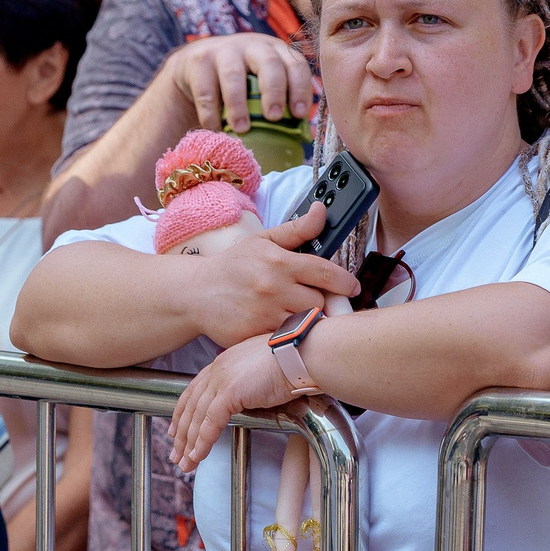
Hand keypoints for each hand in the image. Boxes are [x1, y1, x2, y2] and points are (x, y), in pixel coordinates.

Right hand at [164, 32, 313, 133]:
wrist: (196, 68)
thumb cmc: (241, 84)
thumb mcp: (261, 85)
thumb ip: (279, 101)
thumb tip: (299, 135)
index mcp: (276, 51)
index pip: (296, 64)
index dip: (300, 88)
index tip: (298, 114)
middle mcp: (253, 46)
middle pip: (269, 63)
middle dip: (274, 91)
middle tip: (273, 117)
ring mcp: (224, 50)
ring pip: (233, 74)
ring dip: (239, 104)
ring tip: (242, 129)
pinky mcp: (198, 60)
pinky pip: (205, 89)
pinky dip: (210, 112)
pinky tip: (215, 128)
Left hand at [169, 335, 301, 468]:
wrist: (302, 354)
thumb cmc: (293, 359)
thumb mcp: (262, 367)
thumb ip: (249, 379)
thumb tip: (251, 393)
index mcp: (224, 361)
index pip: (195, 390)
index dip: (183, 411)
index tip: (176, 428)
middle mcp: (218, 368)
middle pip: (190, 405)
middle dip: (181, 432)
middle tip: (176, 452)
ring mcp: (222, 380)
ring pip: (197, 418)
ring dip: (189, 444)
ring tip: (185, 462)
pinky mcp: (229, 392)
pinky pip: (210, 423)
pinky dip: (202, 442)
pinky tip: (197, 456)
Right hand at [187, 203, 360, 347]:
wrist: (197, 293)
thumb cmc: (234, 266)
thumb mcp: (264, 241)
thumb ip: (297, 230)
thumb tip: (321, 211)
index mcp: (279, 262)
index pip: (326, 273)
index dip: (346, 282)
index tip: (352, 287)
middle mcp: (274, 288)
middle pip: (319, 302)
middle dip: (321, 301)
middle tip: (313, 299)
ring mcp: (264, 314)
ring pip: (305, 323)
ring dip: (306, 319)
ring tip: (297, 313)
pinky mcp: (255, 336)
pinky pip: (286, 339)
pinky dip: (289, 335)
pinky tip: (282, 328)